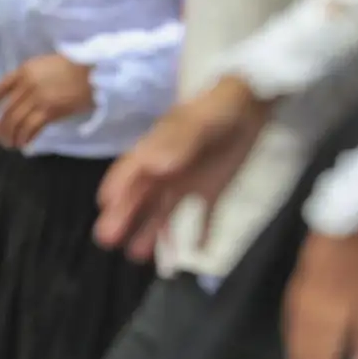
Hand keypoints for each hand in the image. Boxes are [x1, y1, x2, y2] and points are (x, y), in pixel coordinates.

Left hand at [0, 53, 94, 150]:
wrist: (94, 71)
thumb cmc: (75, 67)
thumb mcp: (46, 65)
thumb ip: (31, 77)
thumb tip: (22, 94)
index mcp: (24, 71)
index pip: (0, 88)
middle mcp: (26, 85)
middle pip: (7, 110)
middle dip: (0, 127)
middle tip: (0, 137)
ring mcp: (37, 98)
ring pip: (15, 122)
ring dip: (10, 136)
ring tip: (10, 144)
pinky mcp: (50, 111)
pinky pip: (30, 128)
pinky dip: (25, 138)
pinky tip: (24, 144)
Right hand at [94, 74, 271, 261]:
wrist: (253, 102)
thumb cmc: (221, 107)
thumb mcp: (200, 121)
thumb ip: (177, 141)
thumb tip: (153, 167)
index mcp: (157, 148)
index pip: (131, 170)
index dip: (117, 187)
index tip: (105, 206)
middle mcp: (166, 168)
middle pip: (141, 195)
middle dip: (124, 216)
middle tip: (108, 240)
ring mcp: (188, 181)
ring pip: (164, 210)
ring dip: (151, 230)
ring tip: (138, 256)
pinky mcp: (212, 190)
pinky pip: (203, 216)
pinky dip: (199, 233)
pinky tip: (195, 252)